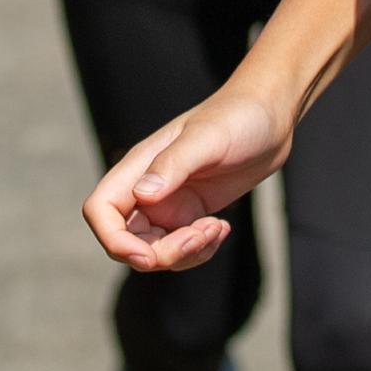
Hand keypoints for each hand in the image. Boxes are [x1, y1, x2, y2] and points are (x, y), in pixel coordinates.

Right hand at [82, 86, 296, 272]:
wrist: (269, 115)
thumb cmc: (237, 116)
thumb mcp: (207, 138)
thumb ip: (173, 165)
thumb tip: (143, 196)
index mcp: (139, 166)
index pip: (100, 210)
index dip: (114, 240)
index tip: (148, 256)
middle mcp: (146, 187)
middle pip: (127, 241)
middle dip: (160, 254)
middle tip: (201, 236)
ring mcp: (168, 202)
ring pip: (155, 251)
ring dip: (184, 254)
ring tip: (217, 229)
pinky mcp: (190, 212)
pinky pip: (181, 248)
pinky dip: (199, 250)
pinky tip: (223, 228)